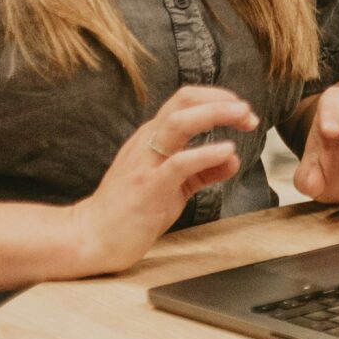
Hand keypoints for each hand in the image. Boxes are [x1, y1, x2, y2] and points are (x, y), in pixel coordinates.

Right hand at [71, 85, 256, 274]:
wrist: (90, 239)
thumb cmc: (130, 211)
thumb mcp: (173, 186)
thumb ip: (202, 171)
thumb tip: (233, 159)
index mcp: (152, 138)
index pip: (185, 102)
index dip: (218, 100)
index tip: (243, 112)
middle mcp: (148, 143)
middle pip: (183, 102)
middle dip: (221, 101)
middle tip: (248, 113)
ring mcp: (146, 163)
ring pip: (179, 123)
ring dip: (215, 114)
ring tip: (243, 117)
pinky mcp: (148, 188)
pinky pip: (178, 163)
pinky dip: (205, 154)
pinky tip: (227, 152)